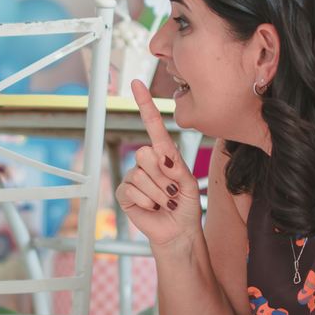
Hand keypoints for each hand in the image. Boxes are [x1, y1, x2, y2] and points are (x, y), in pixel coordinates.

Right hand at [117, 80, 201, 247]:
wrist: (179, 231)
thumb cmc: (187, 205)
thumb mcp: (189, 182)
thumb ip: (176, 166)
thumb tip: (159, 155)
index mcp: (164, 153)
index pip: (153, 125)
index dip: (144, 104)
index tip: (136, 83)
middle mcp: (146, 161)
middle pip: (145, 153)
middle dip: (163, 176)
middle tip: (172, 192)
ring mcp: (134, 176)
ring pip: (140, 175)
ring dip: (159, 193)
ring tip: (166, 202)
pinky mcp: (124, 193)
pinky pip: (132, 189)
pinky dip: (148, 201)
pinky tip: (153, 208)